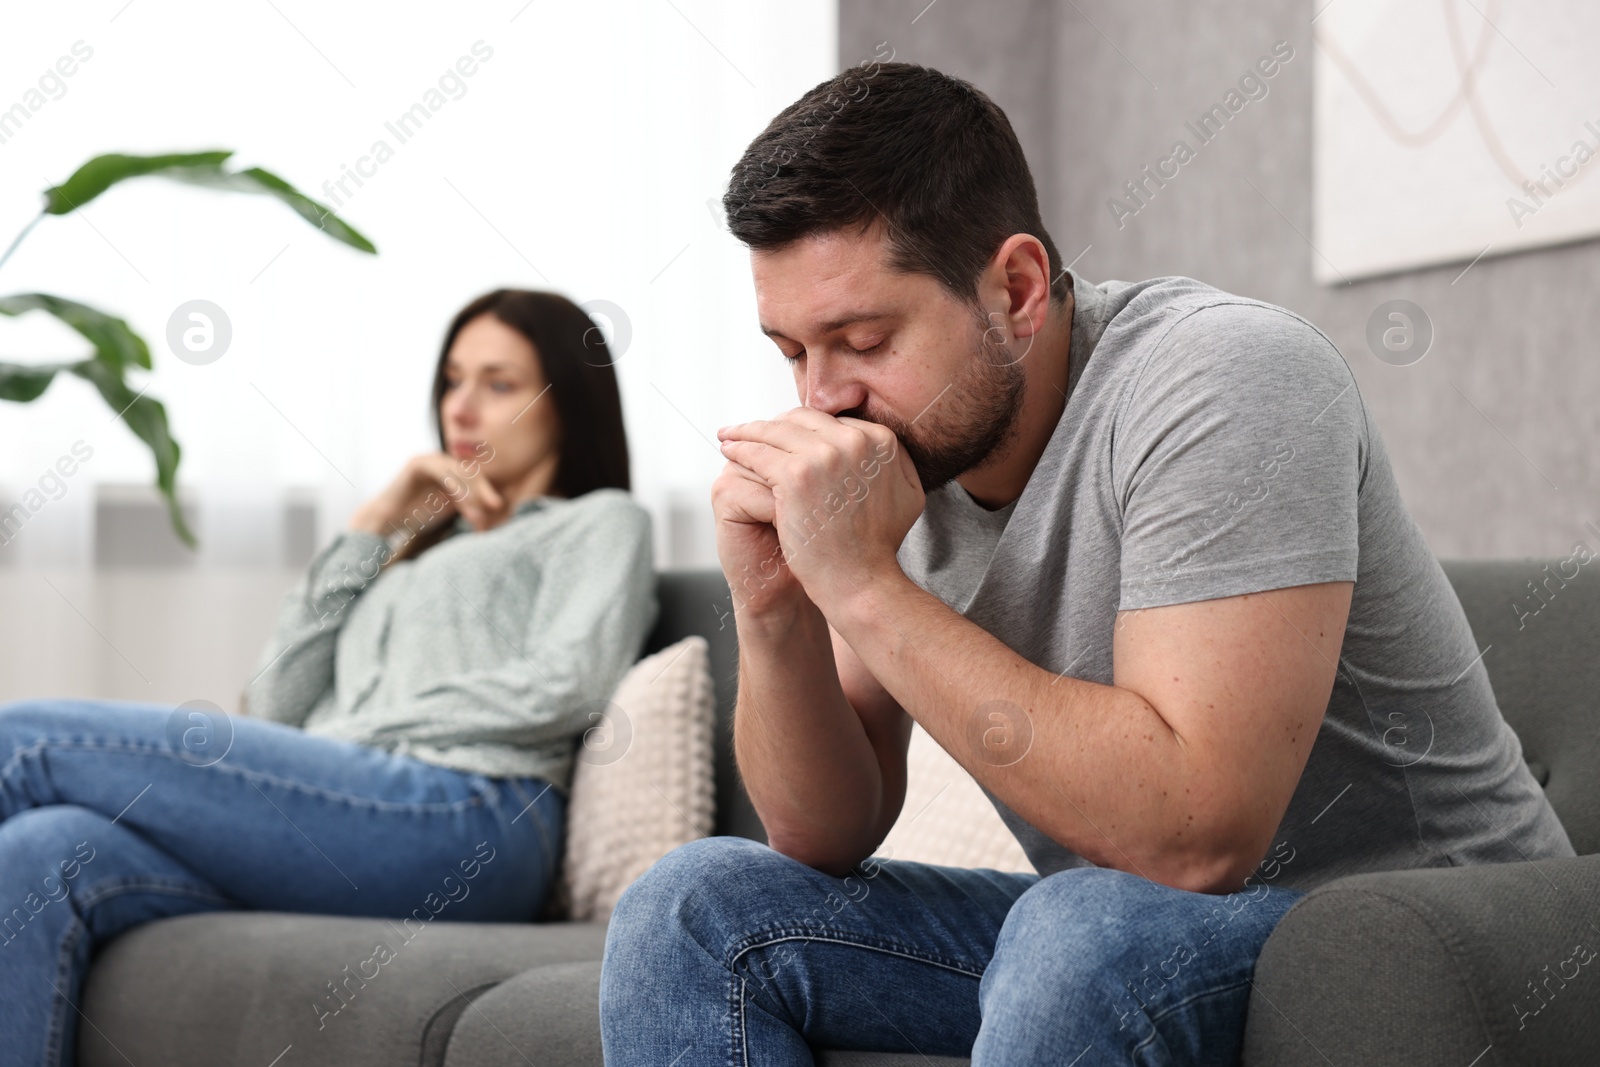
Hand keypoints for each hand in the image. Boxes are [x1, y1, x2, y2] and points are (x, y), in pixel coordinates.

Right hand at [349, 448, 505, 537]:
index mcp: (450, 470)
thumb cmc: (419, 515)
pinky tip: (461, 500)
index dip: (487, 491)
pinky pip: (441, 470)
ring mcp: (429, 460)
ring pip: (458, 471)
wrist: (389, 518)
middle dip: (483, 490)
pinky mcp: (417, 463)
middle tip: (495, 505)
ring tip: (475, 509)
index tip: (498, 507)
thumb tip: (497, 507)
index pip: (475, 477)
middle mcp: (441, 461)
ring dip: (469, 490)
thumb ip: (471, 503)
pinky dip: (453, 485)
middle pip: (470, 472)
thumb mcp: (451, 507)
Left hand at [716, 407, 923, 616]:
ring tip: (732, 435)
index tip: (785, 433)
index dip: (804, 428)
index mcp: (881, 440)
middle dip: (775, 423)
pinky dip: (739, 448)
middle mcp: (856, 440)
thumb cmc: (878, 546)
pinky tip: (728, 449)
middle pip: (802, 420)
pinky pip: (757, 452)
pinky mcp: (796, 474)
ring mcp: (825, 455)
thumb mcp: (905, 492)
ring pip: (775, 431)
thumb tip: (874, 440)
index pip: (830, 422)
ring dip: (749, 431)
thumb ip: (893, 461)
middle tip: (752, 428)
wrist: (861, 581)